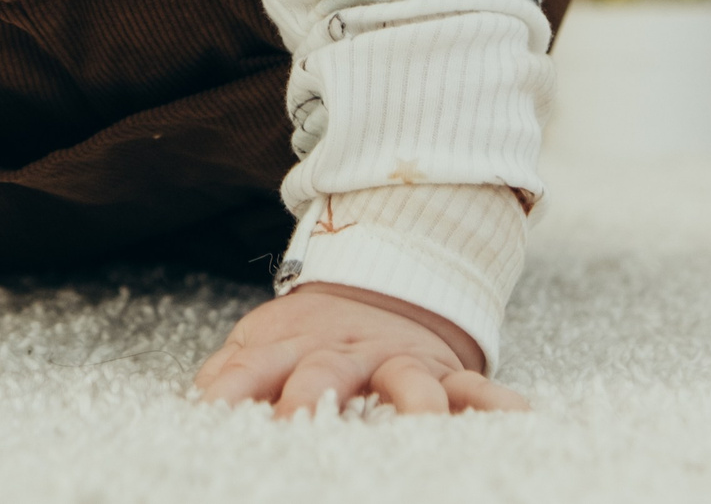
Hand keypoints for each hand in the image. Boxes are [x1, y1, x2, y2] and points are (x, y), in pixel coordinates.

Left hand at [191, 283, 527, 417]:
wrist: (382, 285)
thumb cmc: (311, 335)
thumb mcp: (262, 341)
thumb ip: (230, 375)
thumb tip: (194, 406)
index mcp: (289, 346)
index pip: (252, 367)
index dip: (232, 391)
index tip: (213, 415)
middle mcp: (344, 354)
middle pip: (324, 374)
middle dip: (312, 399)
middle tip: (300, 423)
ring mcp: (398, 362)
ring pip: (408, 382)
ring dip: (413, 404)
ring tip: (421, 426)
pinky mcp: (446, 373)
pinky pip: (477, 389)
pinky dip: (496, 405)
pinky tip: (516, 419)